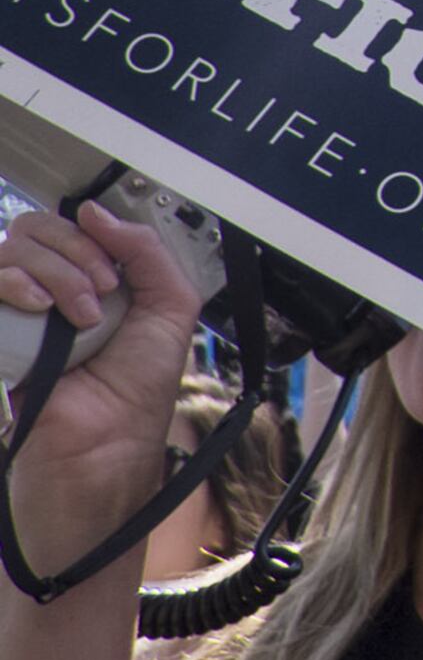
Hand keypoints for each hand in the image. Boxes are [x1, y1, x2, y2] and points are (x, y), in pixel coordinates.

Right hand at [0, 202, 208, 569]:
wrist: (104, 447)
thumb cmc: (136, 394)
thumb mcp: (170, 310)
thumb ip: (148, 251)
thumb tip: (95, 211)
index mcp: (89, 284)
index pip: (69, 226)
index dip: (94, 236)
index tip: (113, 273)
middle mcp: (46, 294)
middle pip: (35, 229)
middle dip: (77, 254)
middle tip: (99, 298)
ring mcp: (14, 314)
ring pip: (9, 250)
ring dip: (54, 273)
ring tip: (77, 317)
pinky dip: (14, 283)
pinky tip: (37, 307)